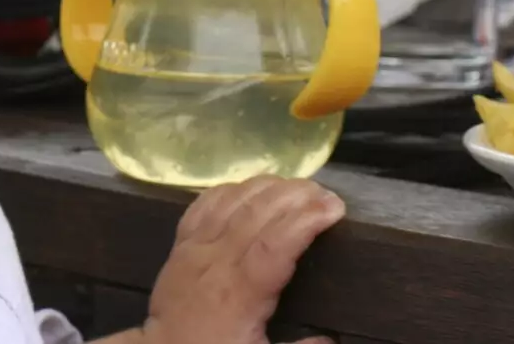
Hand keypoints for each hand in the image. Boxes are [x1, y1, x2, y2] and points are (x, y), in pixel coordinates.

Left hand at [141, 176, 343, 343]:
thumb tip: (332, 338)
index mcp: (239, 294)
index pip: (274, 246)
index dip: (303, 222)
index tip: (333, 207)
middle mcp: (215, 261)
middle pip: (255, 215)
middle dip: (293, 196)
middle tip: (326, 192)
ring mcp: (194, 247)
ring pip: (229, 203)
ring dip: (265, 187)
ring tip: (297, 184)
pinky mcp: (180, 243)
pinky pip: (203, 205)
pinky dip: (229, 189)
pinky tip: (249, 185)